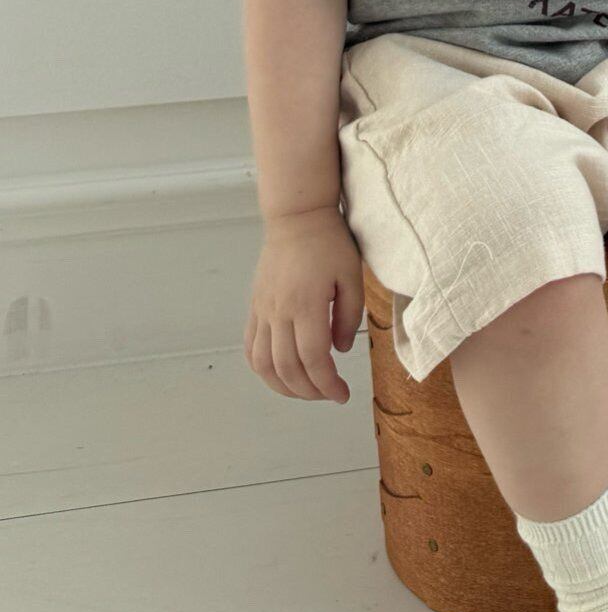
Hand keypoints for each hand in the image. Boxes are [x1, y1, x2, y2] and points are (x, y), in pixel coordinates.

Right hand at [244, 206, 364, 402]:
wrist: (297, 217)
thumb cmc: (330, 242)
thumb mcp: (352, 276)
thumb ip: (349, 316)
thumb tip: (339, 351)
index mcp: (306, 303)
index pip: (313, 359)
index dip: (327, 384)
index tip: (343, 394)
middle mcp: (279, 311)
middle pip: (287, 368)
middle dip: (310, 391)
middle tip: (330, 394)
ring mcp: (263, 310)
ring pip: (263, 364)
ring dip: (284, 387)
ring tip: (307, 390)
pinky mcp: (255, 307)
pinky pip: (251, 347)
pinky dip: (263, 369)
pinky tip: (280, 374)